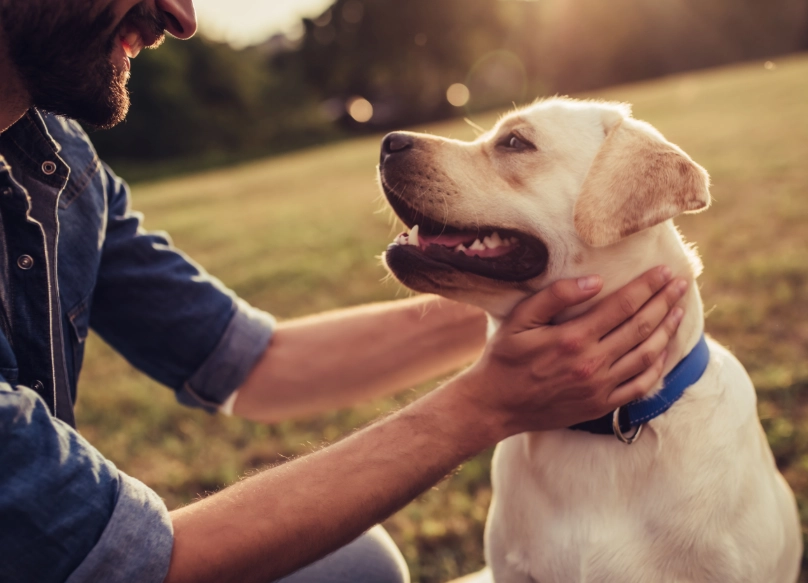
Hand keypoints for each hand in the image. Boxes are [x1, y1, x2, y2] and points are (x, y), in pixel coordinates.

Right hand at [454, 266, 686, 439]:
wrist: (496, 405)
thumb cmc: (505, 358)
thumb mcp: (519, 320)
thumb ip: (555, 296)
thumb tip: (595, 281)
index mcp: (573, 338)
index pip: (622, 305)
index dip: (647, 286)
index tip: (665, 271)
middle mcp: (592, 363)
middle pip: (641, 327)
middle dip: (665, 302)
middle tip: (681, 284)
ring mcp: (600, 387)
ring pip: (647, 355)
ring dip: (667, 330)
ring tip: (679, 310)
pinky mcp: (601, 405)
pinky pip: (640, 386)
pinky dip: (658, 366)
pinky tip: (664, 350)